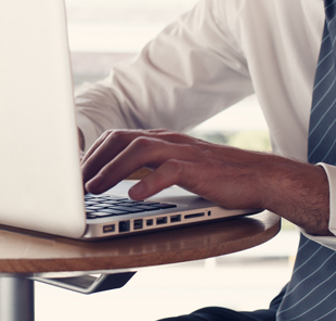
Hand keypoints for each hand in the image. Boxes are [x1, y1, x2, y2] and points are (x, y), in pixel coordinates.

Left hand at [81, 129, 331, 235]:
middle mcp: (167, 140)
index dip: (93, 154)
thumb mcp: (177, 165)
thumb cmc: (216, 175)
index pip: (116, 137)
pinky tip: (134, 196)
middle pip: (120, 140)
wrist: (258, 176)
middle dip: (94, 161)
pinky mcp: (198, 168)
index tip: (77, 173)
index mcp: (160, 138)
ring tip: (95, 189)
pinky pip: (168, 171)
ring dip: (111, 170)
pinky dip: (148, 183)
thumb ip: (151, 166)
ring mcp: (182, 151)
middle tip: (78, 184)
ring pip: (138, 151)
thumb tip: (119, 179)